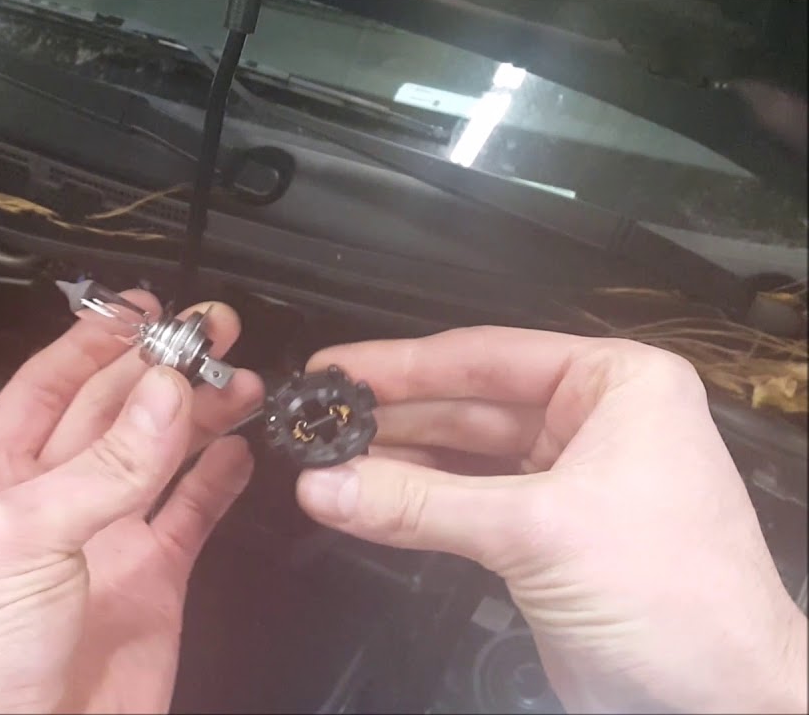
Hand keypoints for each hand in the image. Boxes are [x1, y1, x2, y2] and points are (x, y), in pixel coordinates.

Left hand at [0, 292, 262, 713]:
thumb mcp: (22, 539)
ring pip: (160, 456)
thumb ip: (102, 466)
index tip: (144, 310)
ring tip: (239, 379)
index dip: (96, 342)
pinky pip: (191, 514)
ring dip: (200, 414)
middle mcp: (51, 501)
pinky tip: (237, 450)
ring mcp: (104, 541)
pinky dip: (219, 480)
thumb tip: (164, 396)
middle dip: (161, 368)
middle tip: (211, 333)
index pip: (48, 384)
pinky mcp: (152, 583)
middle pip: (114, 410)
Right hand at [296, 326, 806, 713]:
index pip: (489, 357)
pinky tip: (367, 499)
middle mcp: (596, 423)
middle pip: (468, 404)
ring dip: (396, 462)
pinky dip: (417, 504)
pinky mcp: (545, 535)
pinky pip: (466, 503)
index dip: (403, 364)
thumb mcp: (538, 531)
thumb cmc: (684, 603)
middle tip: (319, 418)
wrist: (717, 706)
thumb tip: (330, 483)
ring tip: (327, 459)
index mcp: (620, 386)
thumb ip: (422, 505)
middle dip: (392, 416)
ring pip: (463, 456)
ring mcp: (568, 480)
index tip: (339, 369)